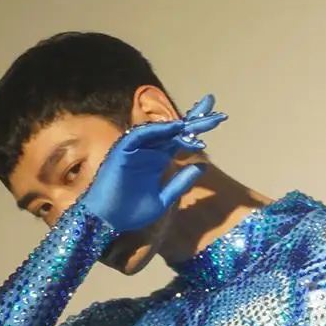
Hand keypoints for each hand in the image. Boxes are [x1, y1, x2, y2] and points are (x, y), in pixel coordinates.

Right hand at [80, 94, 226, 233]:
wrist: (107, 222)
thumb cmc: (131, 212)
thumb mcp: (163, 199)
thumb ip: (181, 183)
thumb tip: (202, 166)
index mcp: (158, 160)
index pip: (180, 140)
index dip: (196, 129)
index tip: (217, 119)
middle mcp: (149, 151)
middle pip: (174, 130)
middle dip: (193, 119)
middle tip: (212, 104)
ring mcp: (136, 150)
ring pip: (160, 131)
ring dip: (179, 123)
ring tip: (200, 118)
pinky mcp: (123, 150)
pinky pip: (141, 136)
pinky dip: (157, 130)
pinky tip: (175, 126)